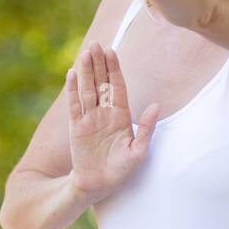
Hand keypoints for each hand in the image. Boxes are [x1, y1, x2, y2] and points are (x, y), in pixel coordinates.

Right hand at [67, 42, 158, 201]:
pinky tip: (71, 74)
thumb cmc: (121, 170)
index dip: (114, 69)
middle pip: (101, 82)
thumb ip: (146, 129)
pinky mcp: (76, 127)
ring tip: (85, 53)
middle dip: (98, 64)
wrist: (99, 184)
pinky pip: (74, 105)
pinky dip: (72, 90)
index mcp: (121, 115)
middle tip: (96, 44)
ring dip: (85, 71)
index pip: (117, 86)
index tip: (112, 52)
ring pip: (87, 89)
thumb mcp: (139, 152)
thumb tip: (156, 105)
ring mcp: (89, 118)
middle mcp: (104, 113)